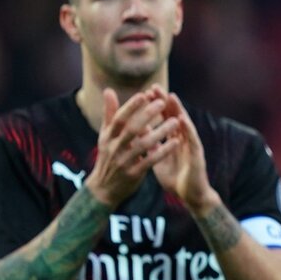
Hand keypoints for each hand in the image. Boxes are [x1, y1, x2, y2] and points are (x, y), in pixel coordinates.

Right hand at [86, 89, 180, 206]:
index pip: (119, 119)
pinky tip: (176, 142)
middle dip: (147, 115)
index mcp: (108, 137)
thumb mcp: (106, 136)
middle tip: (162, 103)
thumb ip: (109, 114)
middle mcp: (114, 148)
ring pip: (144, 144)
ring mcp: (124, 161)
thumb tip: (108, 90)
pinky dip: (163, 151)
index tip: (145, 94)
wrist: (104, 189)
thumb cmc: (108, 156)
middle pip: (131, 129)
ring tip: (175, 121)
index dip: (131, 106)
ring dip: (160, 131)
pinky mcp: (134, 173)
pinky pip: (151, 160)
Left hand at [151, 89, 216, 214]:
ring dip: (178, 110)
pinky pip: (192, 139)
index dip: (154, 106)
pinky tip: (183, 119)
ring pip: (184, 124)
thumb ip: (151, 145)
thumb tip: (138, 133)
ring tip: (170, 97)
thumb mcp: (158, 159)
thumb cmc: (175, 178)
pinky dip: (188, 128)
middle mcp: (182, 139)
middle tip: (155, 87)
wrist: (189, 196)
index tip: (144, 93)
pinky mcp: (197, 155)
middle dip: (164, 102)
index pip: (163, 119)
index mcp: (172, 140)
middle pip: (173, 116)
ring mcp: (191, 145)